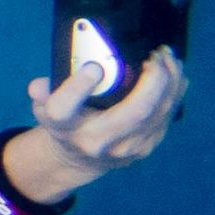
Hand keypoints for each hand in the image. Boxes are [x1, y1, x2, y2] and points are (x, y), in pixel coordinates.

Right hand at [9, 48, 183, 198]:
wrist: (80, 159)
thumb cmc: (65, 123)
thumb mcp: (43, 106)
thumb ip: (41, 92)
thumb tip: (39, 86)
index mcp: (65, 127)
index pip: (64, 110)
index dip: (78, 87)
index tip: (93, 67)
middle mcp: (97, 141)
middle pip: (134, 113)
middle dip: (152, 80)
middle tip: (154, 55)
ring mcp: (127, 147)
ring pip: (159, 112)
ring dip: (169, 80)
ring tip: (167, 56)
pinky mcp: (147, 146)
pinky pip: (168, 115)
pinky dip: (175, 90)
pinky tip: (173, 71)